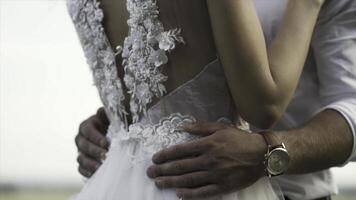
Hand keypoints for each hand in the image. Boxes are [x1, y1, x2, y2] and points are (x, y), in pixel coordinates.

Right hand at [75, 107, 109, 176]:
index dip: (95, 137)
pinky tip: (97, 173)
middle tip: (106, 156)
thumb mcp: (111, 118)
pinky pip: (81, 169)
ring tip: (101, 167)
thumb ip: (107, 114)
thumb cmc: (113, 126)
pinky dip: (88, 172)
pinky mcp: (82, 163)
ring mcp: (80, 152)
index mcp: (86, 126)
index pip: (87, 130)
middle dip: (95, 151)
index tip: (106, 143)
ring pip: (81, 158)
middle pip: (84, 145)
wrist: (113, 137)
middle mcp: (81, 138)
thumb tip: (102, 110)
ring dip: (91, 163)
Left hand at [147, 122, 266, 198]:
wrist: (262, 154)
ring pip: (188, 180)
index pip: (181, 150)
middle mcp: (209, 160)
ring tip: (158, 183)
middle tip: (150, 173)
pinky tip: (178, 194)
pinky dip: (190, 194)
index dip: (166, 155)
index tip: (155, 158)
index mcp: (208, 144)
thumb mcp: (221, 127)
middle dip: (163, 170)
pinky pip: (203, 192)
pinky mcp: (223, 186)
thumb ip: (200, 128)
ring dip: (171, 182)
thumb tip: (182, 127)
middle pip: (181, 166)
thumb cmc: (240, 139)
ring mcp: (215, 175)